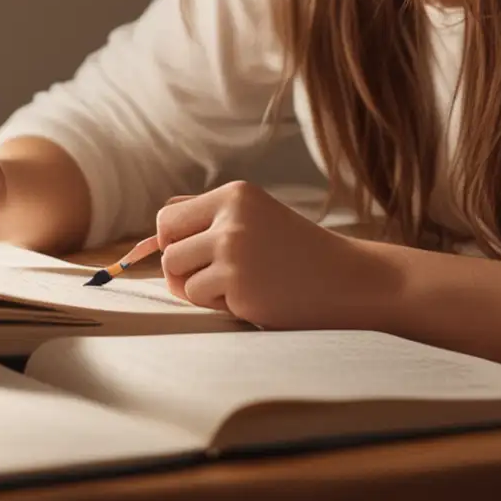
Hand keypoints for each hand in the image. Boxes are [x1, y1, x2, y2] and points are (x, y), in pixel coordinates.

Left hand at [155, 180, 395, 328]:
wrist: (348, 280)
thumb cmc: (297, 254)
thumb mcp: (257, 219)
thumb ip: (210, 219)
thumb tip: (153, 237)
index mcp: (234, 195)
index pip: (168, 215)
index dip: (173, 240)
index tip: (196, 255)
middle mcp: (230, 216)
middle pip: (166, 247)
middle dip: (180, 268)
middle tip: (214, 277)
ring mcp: (233, 250)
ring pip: (176, 275)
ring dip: (199, 288)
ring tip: (238, 286)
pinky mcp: (237, 283)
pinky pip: (198, 298)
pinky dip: (218, 305)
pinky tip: (253, 297)